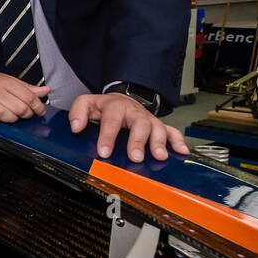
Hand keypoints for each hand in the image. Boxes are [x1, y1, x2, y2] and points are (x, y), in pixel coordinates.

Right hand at [0, 66, 49, 123]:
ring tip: (13, 115)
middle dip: (27, 114)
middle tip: (27, 113)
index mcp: (5, 82)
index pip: (29, 97)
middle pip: (20, 109)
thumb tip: (45, 90)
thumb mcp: (7, 79)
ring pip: (7, 117)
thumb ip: (26, 87)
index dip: (38, 106)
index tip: (40, 110)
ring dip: (13, 119)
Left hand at [69, 92, 189, 162]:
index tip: (104, 152)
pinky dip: (178, 141)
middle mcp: (135, 112)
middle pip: (139, 124)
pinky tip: (181, 152)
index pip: (111, 121)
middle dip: (138, 141)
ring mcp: (148, 119)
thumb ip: (78, 113)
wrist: (122, 99)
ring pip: (157, 127)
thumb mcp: (87, 104)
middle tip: (136, 157)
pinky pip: (172, 131)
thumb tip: (76, 127)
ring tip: (159, 156)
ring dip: (159, 142)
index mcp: (115, 106)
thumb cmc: (105, 106)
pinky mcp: (158, 125)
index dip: (108, 137)